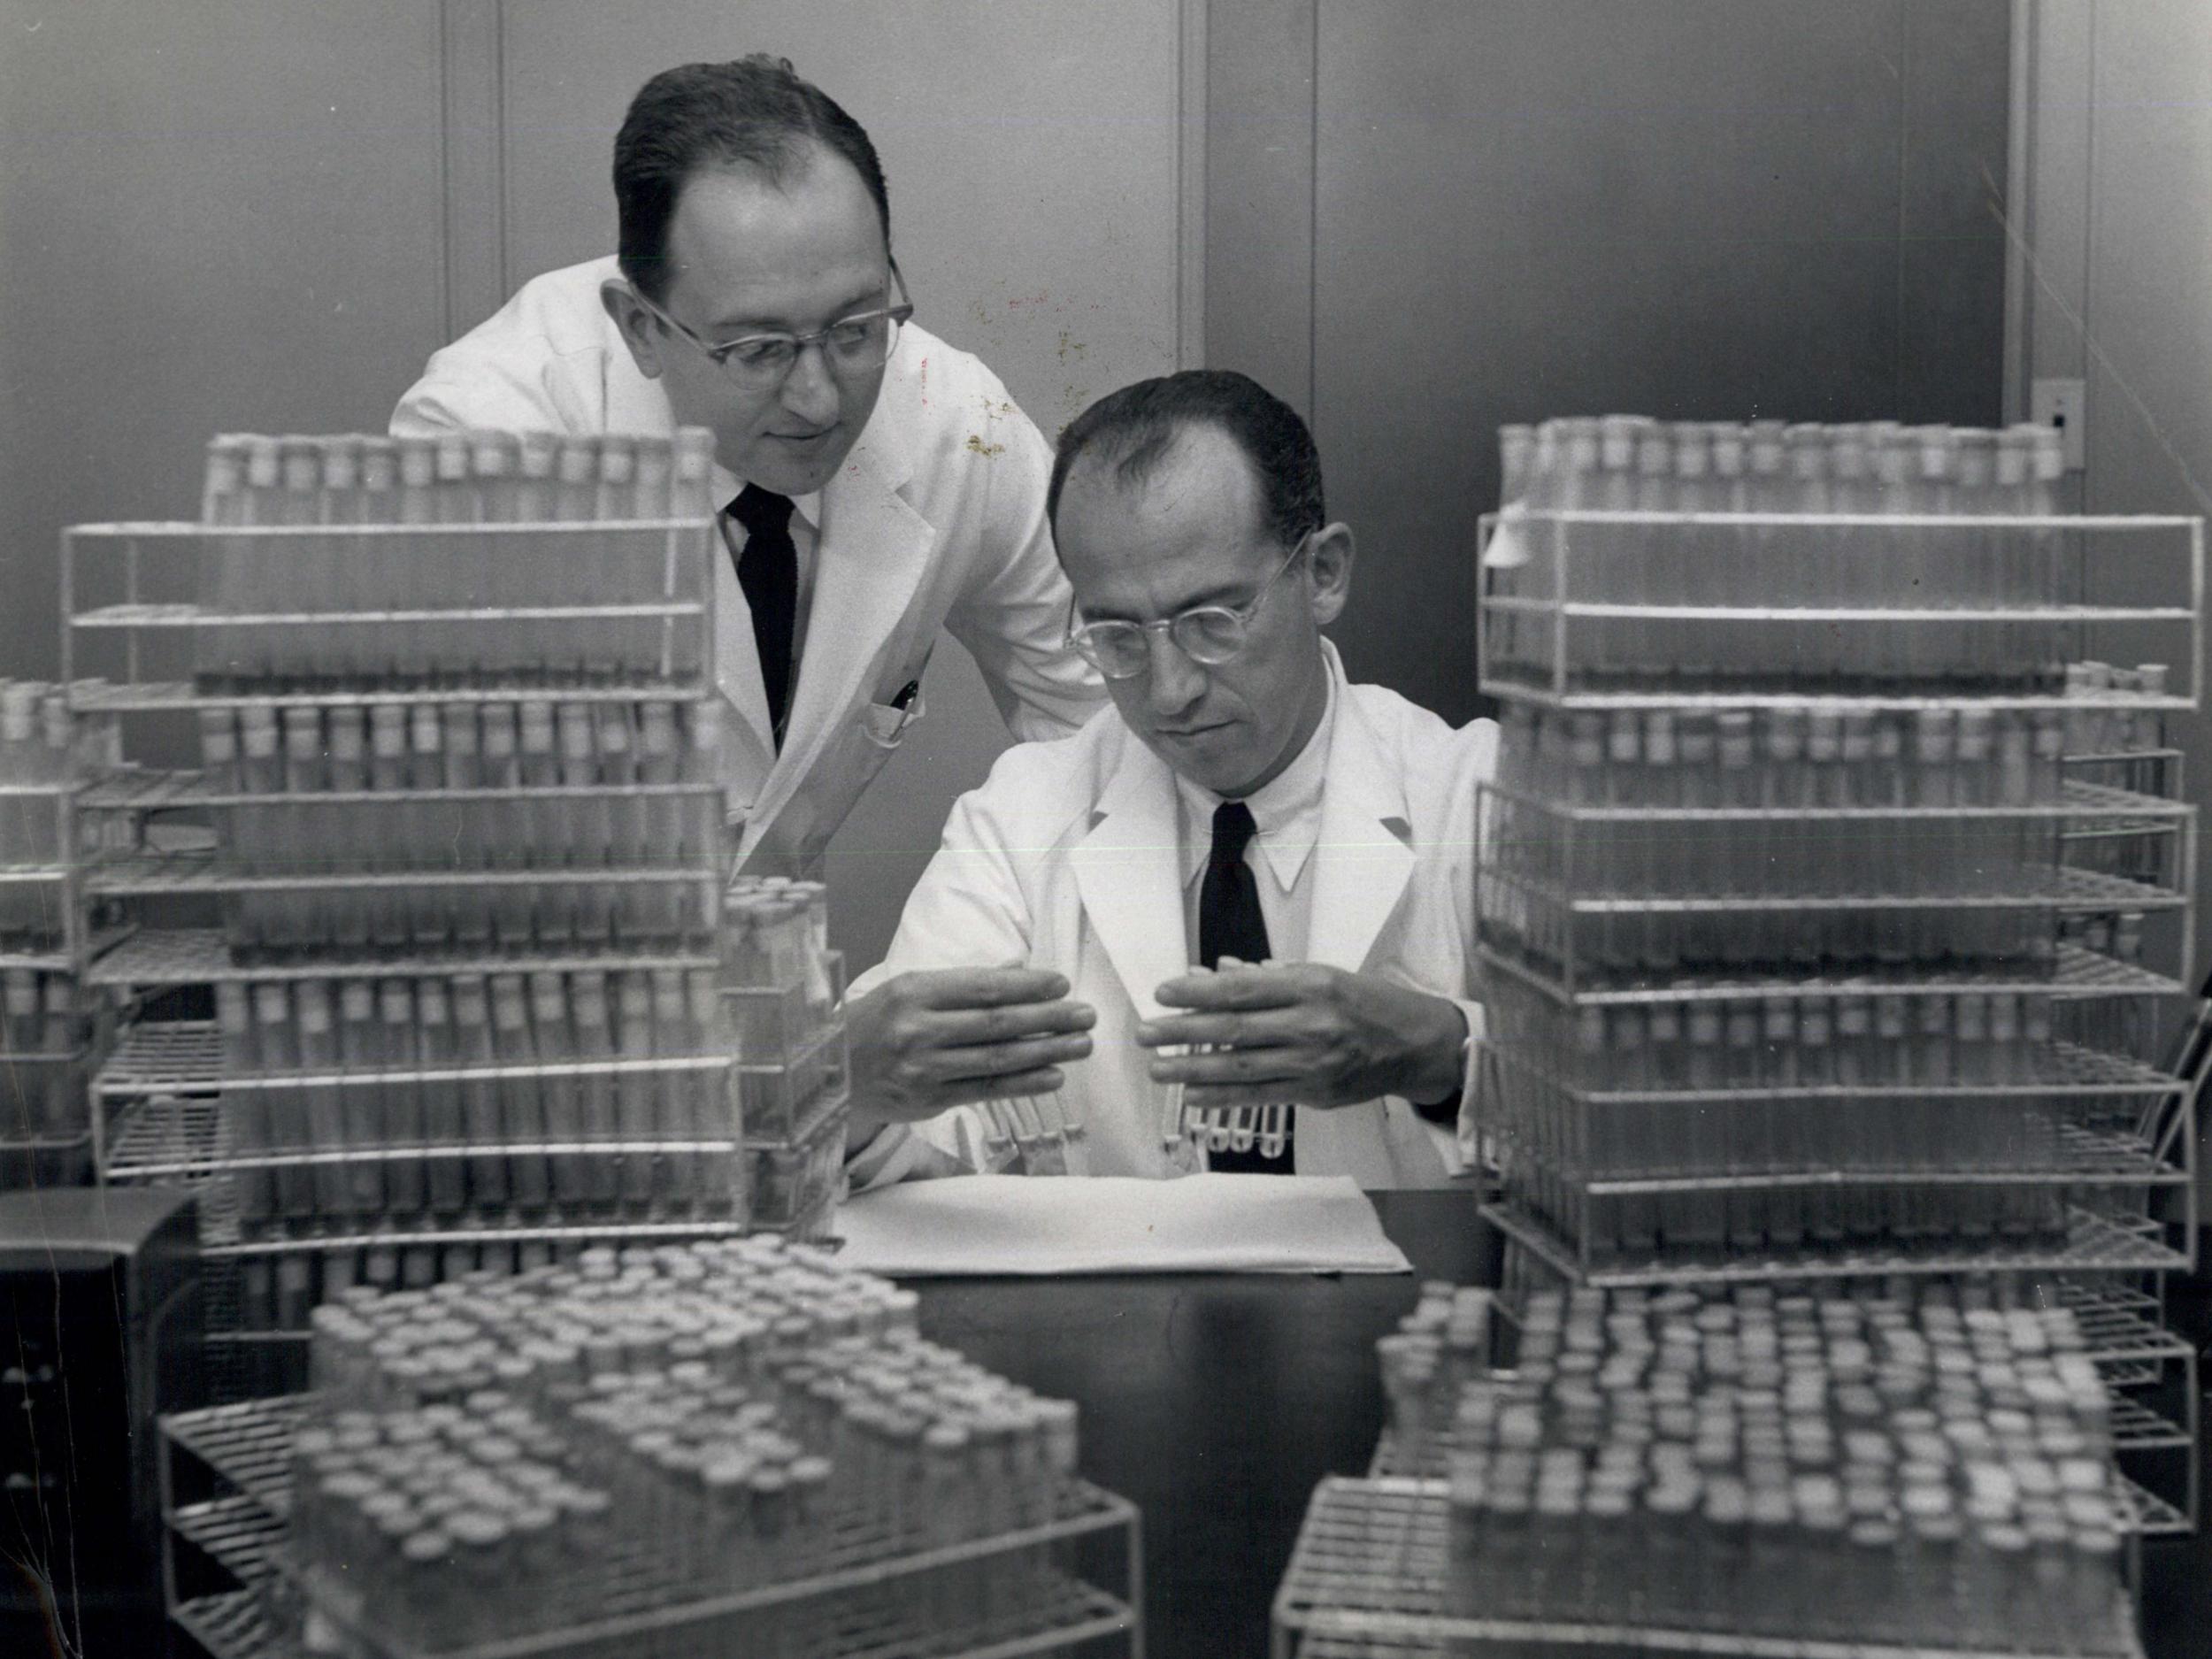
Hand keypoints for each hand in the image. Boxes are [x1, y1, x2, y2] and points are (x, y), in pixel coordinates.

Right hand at [847, 967, 1095, 1137]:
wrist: (832, 1073)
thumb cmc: (878, 1023)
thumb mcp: (908, 990)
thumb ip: (959, 985)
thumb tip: (1019, 977)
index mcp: (913, 991)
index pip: (983, 987)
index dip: (1027, 986)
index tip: (1062, 984)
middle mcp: (918, 1029)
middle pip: (997, 1023)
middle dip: (1050, 1018)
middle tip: (1087, 1015)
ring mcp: (923, 1068)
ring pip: (997, 1058)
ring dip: (1047, 1051)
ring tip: (1082, 1045)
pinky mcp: (928, 1100)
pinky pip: (986, 1089)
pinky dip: (1024, 1083)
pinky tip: (1053, 1075)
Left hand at [1134, 958, 1465, 1110]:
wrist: (1414, 1044)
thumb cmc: (1365, 1002)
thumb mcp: (1322, 975)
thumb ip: (1270, 977)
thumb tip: (1218, 973)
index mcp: (1310, 985)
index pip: (1242, 989)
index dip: (1197, 992)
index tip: (1163, 993)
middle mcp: (1310, 1024)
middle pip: (1233, 1029)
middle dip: (1182, 1032)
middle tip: (1144, 1033)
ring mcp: (1312, 1062)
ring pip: (1241, 1067)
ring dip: (1192, 1070)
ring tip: (1157, 1069)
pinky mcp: (1315, 1093)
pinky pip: (1260, 1096)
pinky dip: (1223, 1096)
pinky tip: (1194, 1095)